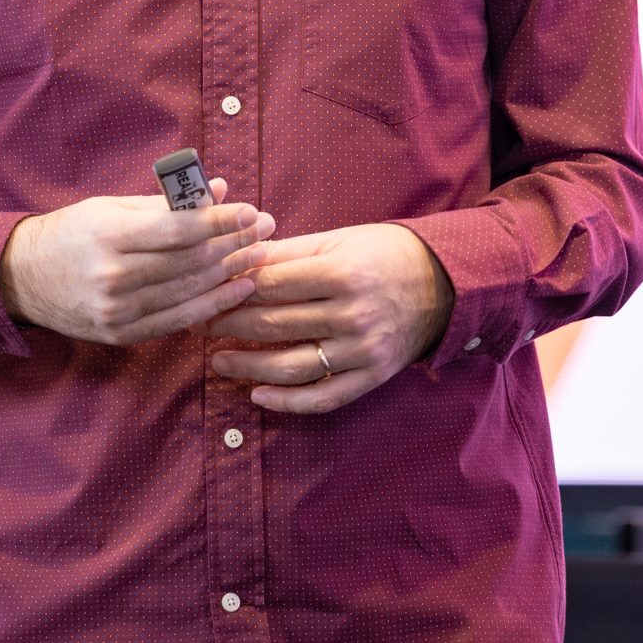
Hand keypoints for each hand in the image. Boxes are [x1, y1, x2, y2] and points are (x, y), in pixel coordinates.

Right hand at [0, 178, 274, 345]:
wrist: (21, 278)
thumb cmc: (71, 233)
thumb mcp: (110, 207)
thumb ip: (165, 202)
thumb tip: (217, 190)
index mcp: (107, 235)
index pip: (177, 229)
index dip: (220, 221)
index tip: (251, 210)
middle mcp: (111, 276)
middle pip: (189, 262)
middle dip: (234, 244)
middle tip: (266, 229)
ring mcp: (115, 310)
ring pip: (188, 293)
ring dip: (230, 274)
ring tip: (260, 256)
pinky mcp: (120, 334)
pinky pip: (177, 321)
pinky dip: (212, 306)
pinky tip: (238, 289)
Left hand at [202, 222, 455, 413]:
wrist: (444, 283)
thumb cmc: (384, 254)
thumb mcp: (337, 241)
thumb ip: (287, 253)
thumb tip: (234, 260)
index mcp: (341, 273)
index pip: (270, 285)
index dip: (231, 290)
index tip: (204, 292)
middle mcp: (352, 314)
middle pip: (273, 325)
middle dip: (229, 326)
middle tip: (198, 325)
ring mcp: (362, 350)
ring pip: (291, 366)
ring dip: (247, 367)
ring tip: (218, 361)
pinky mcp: (371, 376)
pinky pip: (323, 398)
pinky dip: (287, 402)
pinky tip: (257, 394)